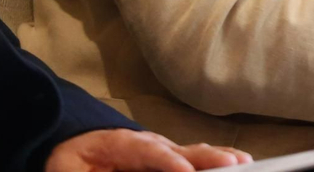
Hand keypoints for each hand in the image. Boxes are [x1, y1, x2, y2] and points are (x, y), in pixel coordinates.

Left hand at [45, 129, 249, 170]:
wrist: (73, 145)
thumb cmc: (70, 160)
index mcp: (119, 144)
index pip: (147, 152)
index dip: (168, 162)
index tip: (185, 171)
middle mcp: (147, 144)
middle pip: (179, 150)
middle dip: (206, 158)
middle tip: (232, 163)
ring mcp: (161, 150)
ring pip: (193, 153)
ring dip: (219, 158)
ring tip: (243, 162)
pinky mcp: (169, 161)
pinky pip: (195, 160)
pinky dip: (217, 162)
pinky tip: (238, 163)